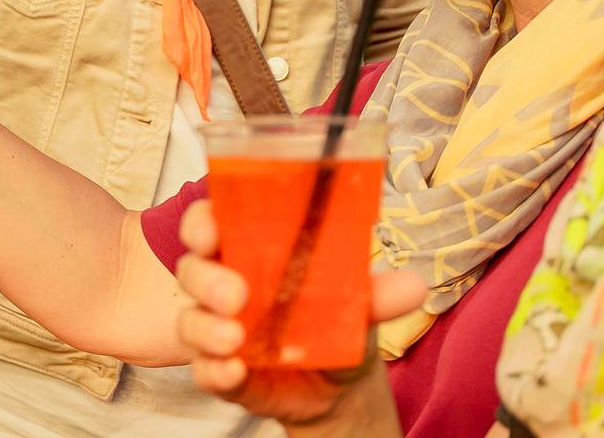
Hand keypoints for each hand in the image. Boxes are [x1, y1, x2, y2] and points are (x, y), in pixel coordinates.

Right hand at [174, 200, 424, 427]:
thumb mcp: (360, 303)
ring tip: (235, 338)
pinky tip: (235, 371)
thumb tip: (413, 285)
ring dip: (206, 327)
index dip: (203, 220)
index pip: (213, 222)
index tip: (210, 227)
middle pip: (192, 268)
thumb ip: (377, 293)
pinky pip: (203, 370)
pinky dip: (214, 371)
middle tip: (235, 294)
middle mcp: (225, 285)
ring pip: (190, 320)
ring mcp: (219, 329)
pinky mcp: (222, 371)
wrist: (343, 383)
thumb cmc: (339, 320)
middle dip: (206, 278)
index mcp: (251, 251)